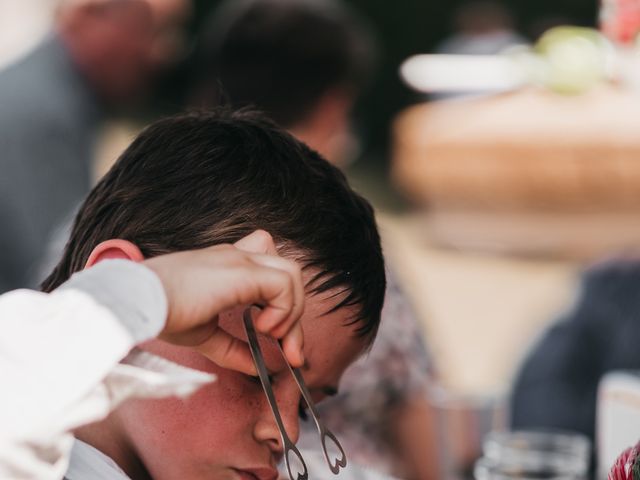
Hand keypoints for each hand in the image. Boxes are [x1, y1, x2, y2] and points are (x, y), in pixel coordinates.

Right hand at [143, 230, 303, 373]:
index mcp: (228, 267)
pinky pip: (283, 284)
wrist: (136, 303)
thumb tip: (260, 367)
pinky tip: (263, 328)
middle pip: (288, 272)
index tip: (282, 340)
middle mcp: (237, 257)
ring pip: (292, 273)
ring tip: (272, 335)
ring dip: (292, 310)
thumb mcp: (204, 335)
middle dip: (296, 314)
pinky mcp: (241, 271)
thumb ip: (234, 349)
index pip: (272, 270)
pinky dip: (283, 309)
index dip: (284, 301)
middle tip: (291, 351)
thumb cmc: (160, 314)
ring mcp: (240, 260)